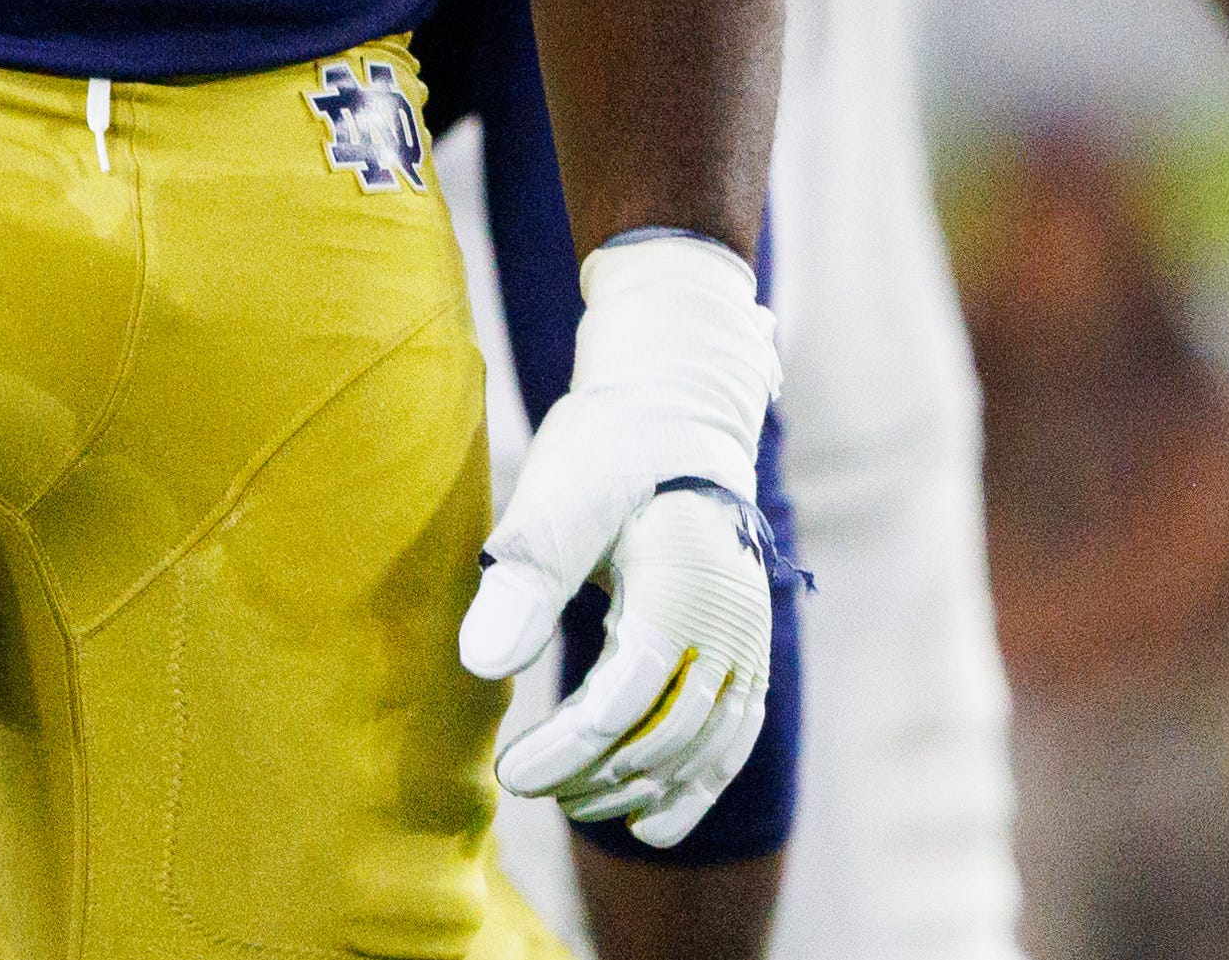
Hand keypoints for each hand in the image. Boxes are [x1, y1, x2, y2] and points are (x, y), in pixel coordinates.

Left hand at [457, 232, 781, 850]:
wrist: (678, 406)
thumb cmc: (607, 445)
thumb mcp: (556, 496)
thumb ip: (523, 581)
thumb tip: (480, 667)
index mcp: (681, 584)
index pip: (626, 694)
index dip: (569, 747)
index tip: (509, 772)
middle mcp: (729, 622)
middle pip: (666, 733)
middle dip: (596, 774)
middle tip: (524, 786)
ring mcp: (748, 639)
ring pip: (703, 747)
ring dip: (640, 788)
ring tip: (574, 807)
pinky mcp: (748, 647)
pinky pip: (733, 737)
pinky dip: (696, 786)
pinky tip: (652, 823)